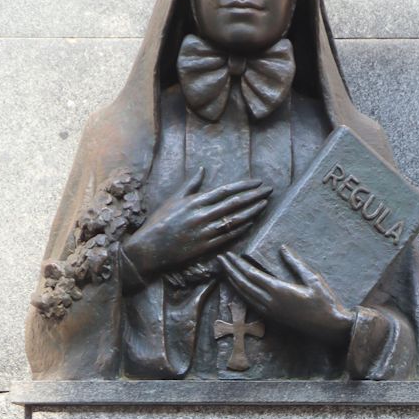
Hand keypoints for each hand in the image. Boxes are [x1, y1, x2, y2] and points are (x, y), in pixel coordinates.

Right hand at [123, 168, 271, 280]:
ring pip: (234, 220)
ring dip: (251, 212)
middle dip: (254, 196)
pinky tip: (251, 223)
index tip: (258, 182)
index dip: (244, 186)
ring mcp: (205, 232)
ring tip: (264, 205)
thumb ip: (191, 185)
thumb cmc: (159, 222)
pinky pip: (227, 237)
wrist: (149, 248)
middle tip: (269, 191)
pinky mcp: (205, 247)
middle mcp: (202, 215)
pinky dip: (240, 229)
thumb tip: (202, 170)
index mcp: (195, 201)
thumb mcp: (174, 199)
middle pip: (234, 203)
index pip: (226, 191)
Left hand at [219, 246, 353, 344]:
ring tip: (224, 271)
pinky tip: (238, 288)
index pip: (251, 275)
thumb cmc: (324, 302)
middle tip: (219, 260)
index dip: (237, 265)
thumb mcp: (313, 278)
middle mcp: (270, 302)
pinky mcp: (273, 317)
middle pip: (243, 285)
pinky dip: (241, 294)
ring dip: (233, 282)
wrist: (330, 327)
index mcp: (279, 291)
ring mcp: (271, 312)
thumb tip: (283, 248)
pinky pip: (251, 304)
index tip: (227, 255)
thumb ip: (296, 263)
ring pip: (245, 296)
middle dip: (230, 272)